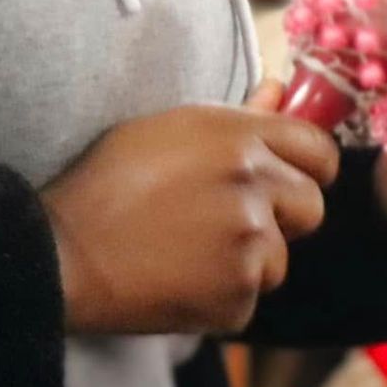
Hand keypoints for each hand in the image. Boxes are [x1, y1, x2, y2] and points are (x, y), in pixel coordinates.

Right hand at [40, 83, 337, 337]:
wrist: (67, 250)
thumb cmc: (108, 180)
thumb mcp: (168, 129)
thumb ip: (237, 115)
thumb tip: (278, 89)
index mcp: (235, 137)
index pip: (319, 150)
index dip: (305, 165)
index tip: (286, 177)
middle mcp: (252, 186)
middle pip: (311, 206)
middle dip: (281, 215)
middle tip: (228, 217)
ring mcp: (249, 245)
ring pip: (279, 256)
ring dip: (248, 257)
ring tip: (190, 248)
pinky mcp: (238, 297)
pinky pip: (250, 295)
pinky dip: (223, 291)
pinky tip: (180, 276)